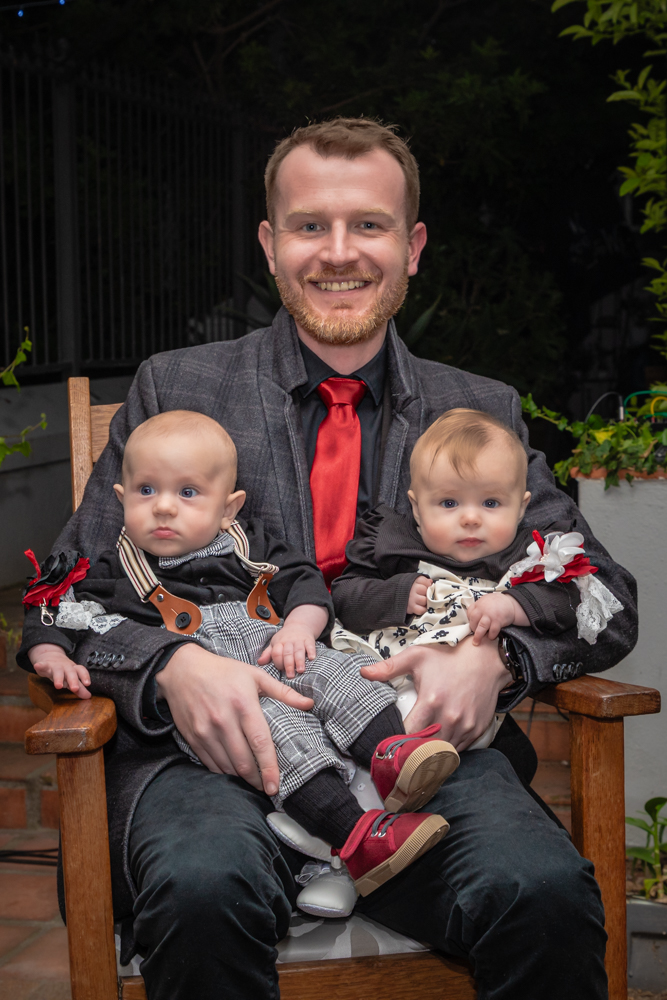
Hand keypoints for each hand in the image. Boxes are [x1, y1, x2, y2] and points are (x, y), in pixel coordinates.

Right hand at [27, 643, 90, 699]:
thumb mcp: (72, 678)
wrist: (51, 656)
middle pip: (71, 672)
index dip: (85, 676)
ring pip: (58, 671)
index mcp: (74, 669)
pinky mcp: (45, 665)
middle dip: (73, 680)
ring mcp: (55, 665)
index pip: (81, 670)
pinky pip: (43, 665)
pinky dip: (40, 665)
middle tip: (75, 688)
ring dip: (58, 678)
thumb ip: (80, 688)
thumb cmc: (64, 671)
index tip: (87, 684)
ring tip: (59, 686)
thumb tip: (88, 697)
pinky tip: (37, 666)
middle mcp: (66, 667)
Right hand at [156, 643, 313, 795]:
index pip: (260, 743)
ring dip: (240, 778)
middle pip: (243, 761)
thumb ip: (283, 692)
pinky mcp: (193, 737)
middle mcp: (223, 720)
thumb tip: (310, 704)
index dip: (269, 768)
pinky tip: (232, 771)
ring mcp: (206, 731)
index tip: (275, 786)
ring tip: (252, 780)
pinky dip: (223, 771)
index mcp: (243, 704)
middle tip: (266, 787)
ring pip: (226, 766)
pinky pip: (210, 764)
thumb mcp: (255, 675)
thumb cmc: (223, 671)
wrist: (183, 669)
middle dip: (257, 780)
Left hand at [257, 604, 327, 677]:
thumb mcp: (274, 643)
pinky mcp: (309, 640)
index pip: (276, 652)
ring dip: (299, 660)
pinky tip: (312, 658)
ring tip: (300, 670)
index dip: (278, 662)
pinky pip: (310, 645)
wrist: (299, 625)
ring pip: (298, 650)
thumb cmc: (285, 638)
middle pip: (287, 653)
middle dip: (288, 664)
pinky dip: (311, 651)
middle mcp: (289, 641)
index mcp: (279, 643)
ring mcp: (299, 640)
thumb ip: (268, 654)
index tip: (280, 670)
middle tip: (290, 676)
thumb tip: (259, 662)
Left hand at [360, 638, 511, 750]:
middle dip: (413, 750)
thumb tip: (363, 673)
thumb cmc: (449, 656)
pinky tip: (440, 740)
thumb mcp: (416, 656)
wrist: (485, 659)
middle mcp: (449, 717)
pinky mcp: (477, 729)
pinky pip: (459, 749)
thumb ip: (389, 667)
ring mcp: (465, 725)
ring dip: (431, 751)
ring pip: (443, 751)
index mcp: (431, 701)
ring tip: (420, 748)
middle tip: (403, 750)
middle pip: (425, 748)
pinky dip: (449, 747)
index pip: (409, 734)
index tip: (391, 742)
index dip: (398, 741)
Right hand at [407, 576, 431, 615]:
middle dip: (426, 594)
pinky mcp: (411, 607)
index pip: (426, 582)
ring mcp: (412, 598)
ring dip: (424, 602)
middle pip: (426, 591)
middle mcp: (413, 589)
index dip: (427, 585)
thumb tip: (431, 582)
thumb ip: (422, 581)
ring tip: (421, 601)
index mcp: (413, 581)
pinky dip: (422, 609)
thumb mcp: (412, 581)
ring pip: (425, 600)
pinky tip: (419, 607)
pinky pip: (421, 610)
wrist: (391, 595)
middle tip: (422, 595)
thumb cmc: (404, 588)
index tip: (425, 587)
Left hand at [467, 593, 528, 645]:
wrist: (511, 603)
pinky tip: (491, 637)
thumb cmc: (498, 603)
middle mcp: (483, 609)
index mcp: (479, 604)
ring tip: (477, 642)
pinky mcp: (498, 621)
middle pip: (473, 620)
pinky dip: (491, 636)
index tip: (472, 625)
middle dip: (473, 628)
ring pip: (481, 627)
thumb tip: (471, 616)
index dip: (469, 620)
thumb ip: (478, 607)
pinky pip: (492, 631)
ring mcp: (490, 615)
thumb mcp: (485, 601)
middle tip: (475, 633)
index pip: (469, 613)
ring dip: (478, 636)